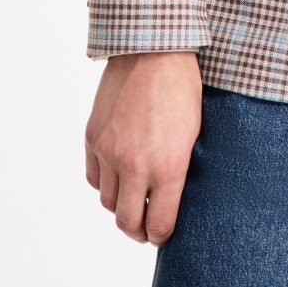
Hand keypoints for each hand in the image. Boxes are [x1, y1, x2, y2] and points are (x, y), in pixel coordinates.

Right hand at [85, 51, 202, 244]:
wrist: (153, 50)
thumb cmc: (183, 87)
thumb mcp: (194, 132)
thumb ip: (179, 170)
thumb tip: (172, 198)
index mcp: (168, 167)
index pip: (159, 225)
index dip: (161, 236)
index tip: (163, 234)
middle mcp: (135, 166)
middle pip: (127, 223)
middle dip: (138, 231)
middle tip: (145, 228)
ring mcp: (110, 152)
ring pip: (109, 201)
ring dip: (122, 204)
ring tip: (134, 198)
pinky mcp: (93, 138)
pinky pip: (94, 177)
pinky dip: (105, 183)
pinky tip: (118, 175)